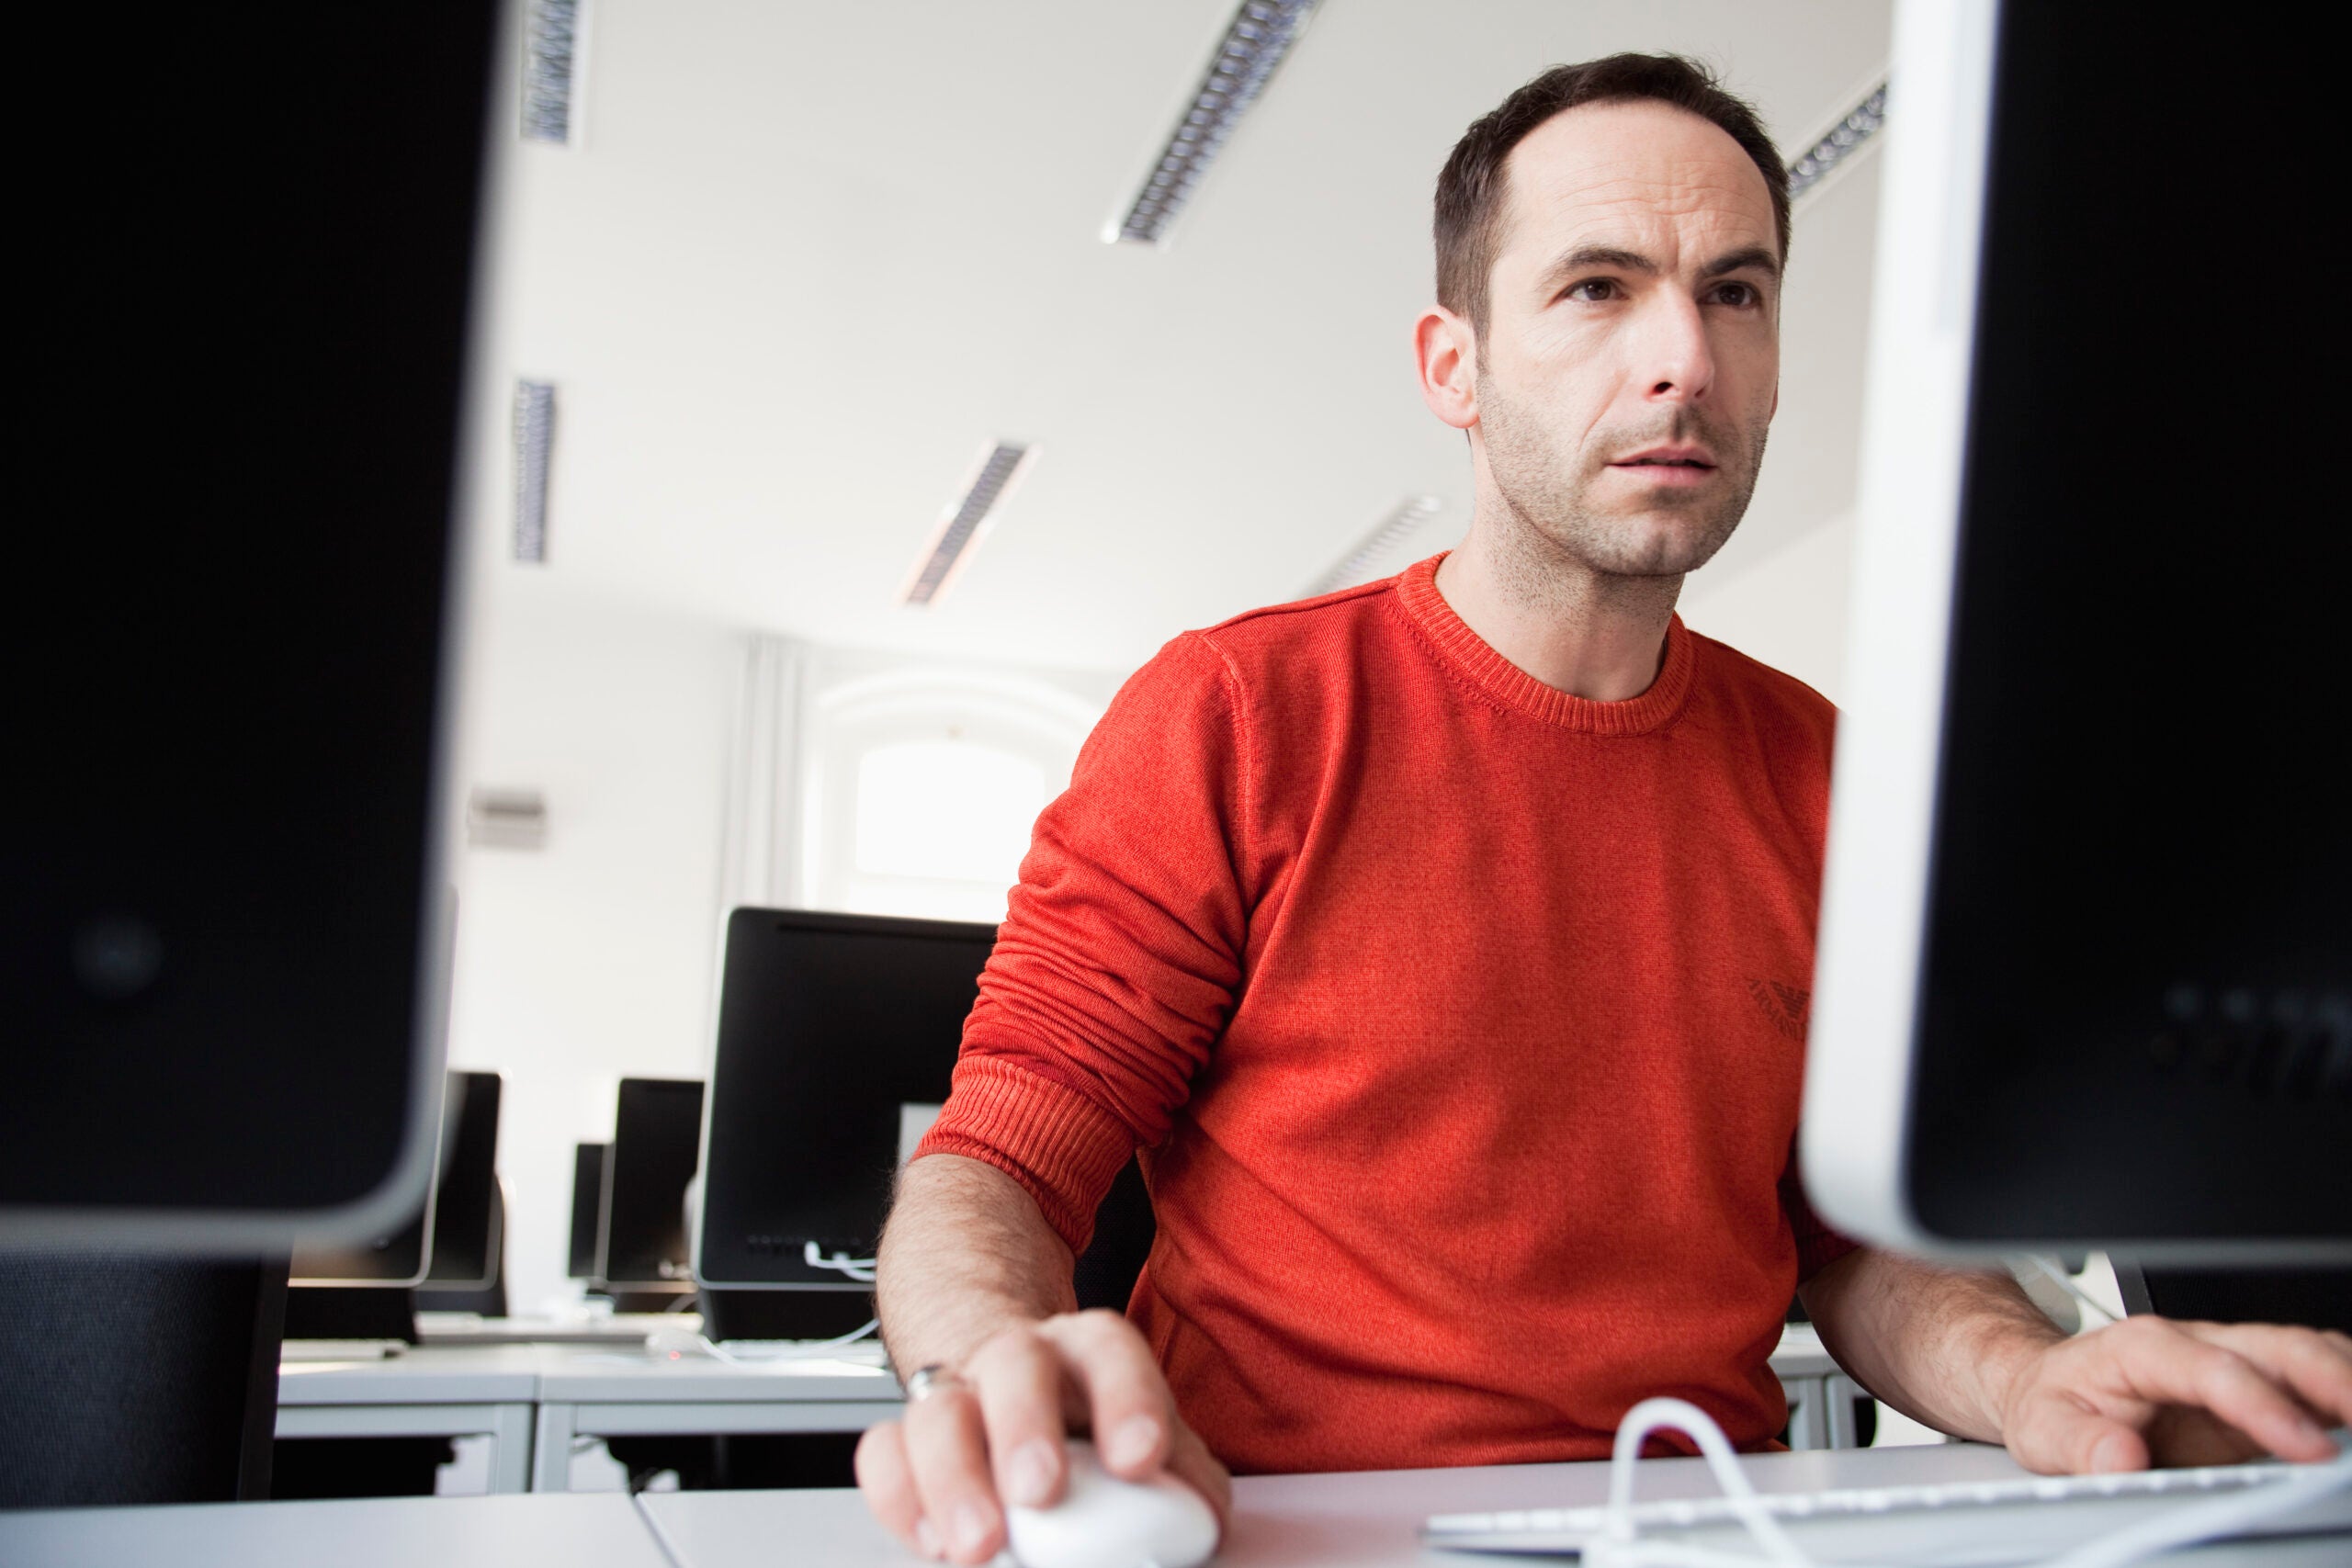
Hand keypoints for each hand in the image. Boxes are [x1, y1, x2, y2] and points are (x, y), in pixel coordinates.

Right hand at [855, 1308, 1231, 1564]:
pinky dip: (899, 1497)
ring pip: (936, 1410)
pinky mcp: (906, 1437)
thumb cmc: (1087, 1419)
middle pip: (1015, 1365)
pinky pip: (883, 1452)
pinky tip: (932, 1541)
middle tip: (1040, 1490)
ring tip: (978, 1545)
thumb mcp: (1143, 1430)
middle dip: (1025, 1427)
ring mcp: (956, 1393)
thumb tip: (1202, 1519)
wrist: (1008, 1382)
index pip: (1110, 1351)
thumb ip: (1181, 1475)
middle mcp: (1018, 1359)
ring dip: (953, 1478)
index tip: (1140, 1457)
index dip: (1127, 1399)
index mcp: (1087, 1351)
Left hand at [1998, 1315, 2351, 1472]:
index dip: (2264, 1406)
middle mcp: (2195, 1345)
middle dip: (2333, 1382)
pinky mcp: (2252, 1390)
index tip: (2306, 1446)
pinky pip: (2308, 1383)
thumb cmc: (2053, 1402)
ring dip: (2344, 1384)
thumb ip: (2079, 1445)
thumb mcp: (2042, 1429)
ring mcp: (2229, 1363)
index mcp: (2144, 1349)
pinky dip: (2340, 1397)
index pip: (2215, 1370)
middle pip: (2277, 1348)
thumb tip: (2121, 1458)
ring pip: (2303, 1356)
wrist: (2048, 1384)